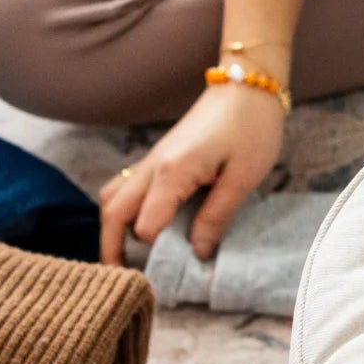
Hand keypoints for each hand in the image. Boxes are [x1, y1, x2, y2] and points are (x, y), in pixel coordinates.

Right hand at [98, 81, 286, 265]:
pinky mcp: (159, 156)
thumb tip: (199, 252)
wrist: (247, 84)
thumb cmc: (252, 127)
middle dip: (111, 249)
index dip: (157, 252)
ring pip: (114, 198)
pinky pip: (128, 186)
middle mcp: (152, 167)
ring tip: (128, 256)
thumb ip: (217, 216)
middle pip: (112, 214)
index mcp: (172, 173)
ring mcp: (152, 160)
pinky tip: (143, 224)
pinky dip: (125, 210)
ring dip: (113, 228)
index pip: (145, 227)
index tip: (176, 270)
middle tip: (123, 278)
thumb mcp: (244, 177)